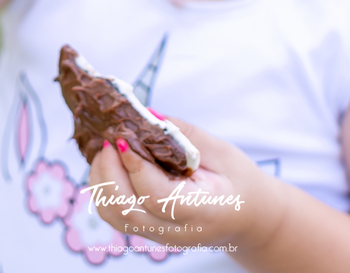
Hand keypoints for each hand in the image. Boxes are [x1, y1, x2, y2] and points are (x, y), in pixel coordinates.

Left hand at [87, 116, 285, 250]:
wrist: (248, 218)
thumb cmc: (239, 182)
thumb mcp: (222, 152)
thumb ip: (184, 135)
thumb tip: (147, 114)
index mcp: (201, 212)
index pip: (156, 196)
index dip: (135, 165)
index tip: (123, 136)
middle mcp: (174, 231)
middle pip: (124, 209)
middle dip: (108, 170)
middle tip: (110, 137)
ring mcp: (158, 235)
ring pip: (112, 215)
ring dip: (101, 179)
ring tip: (108, 148)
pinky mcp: (146, 230)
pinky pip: (114, 214)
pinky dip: (104, 187)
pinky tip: (112, 163)